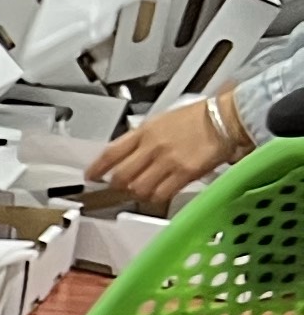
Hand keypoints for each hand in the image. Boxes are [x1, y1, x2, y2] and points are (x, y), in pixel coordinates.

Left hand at [92, 94, 237, 211]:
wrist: (224, 118)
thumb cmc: (199, 117)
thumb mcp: (164, 120)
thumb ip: (144, 137)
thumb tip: (130, 151)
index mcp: (145, 131)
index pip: (111, 152)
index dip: (97, 167)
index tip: (90, 175)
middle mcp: (152, 146)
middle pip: (121, 175)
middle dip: (117, 184)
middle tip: (119, 187)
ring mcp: (167, 161)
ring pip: (138, 187)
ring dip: (137, 193)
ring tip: (143, 190)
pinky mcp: (183, 173)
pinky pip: (160, 193)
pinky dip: (156, 197)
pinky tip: (159, 194)